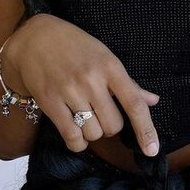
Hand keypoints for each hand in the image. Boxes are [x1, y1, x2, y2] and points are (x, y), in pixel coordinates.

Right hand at [3, 14, 161, 156]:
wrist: (35, 38)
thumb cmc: (76, 47)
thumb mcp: (105, 57)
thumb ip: (129, 83)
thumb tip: (154, 101)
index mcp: (110, 67)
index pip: (134, 103)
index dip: (146, 129)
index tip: (152, 150)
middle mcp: (91, 80)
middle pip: (113, 125)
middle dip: (110, 126)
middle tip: (100, 112)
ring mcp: (69, 91)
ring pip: (93, 133)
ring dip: (92, 132)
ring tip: (84, 117)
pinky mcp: (50, 102)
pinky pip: (72, 137)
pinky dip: (77, 142)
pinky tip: (75, 132)